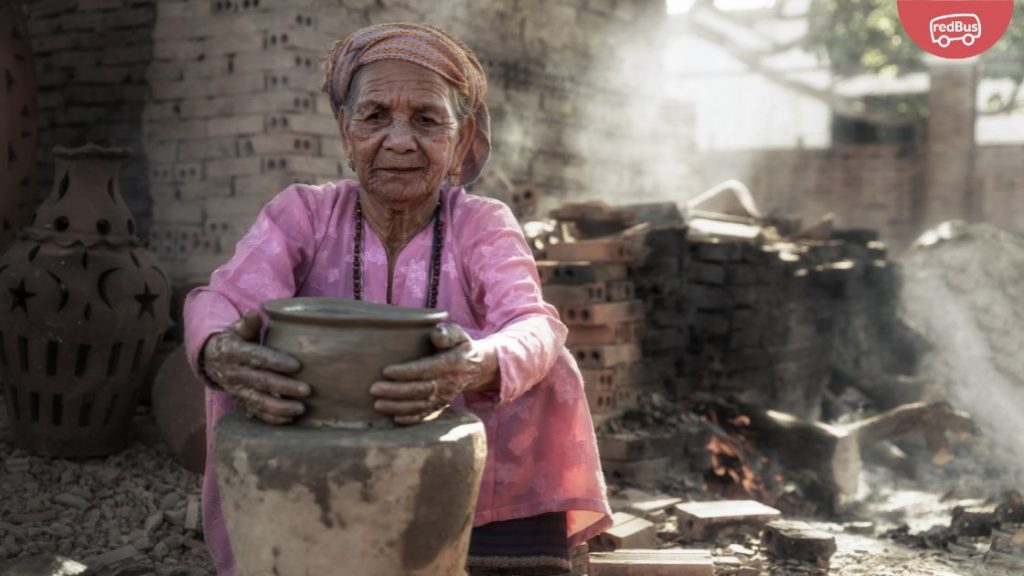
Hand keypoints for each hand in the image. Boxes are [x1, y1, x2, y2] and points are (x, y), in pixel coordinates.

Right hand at [201, 310, 309, 424]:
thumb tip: (255, 312)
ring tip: (301, 409)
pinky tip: (290, 419)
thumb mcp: (237, 330)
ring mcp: (236, 391)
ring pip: (258, 401)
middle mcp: (234, 374)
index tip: (297, 366)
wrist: (212, 360)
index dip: (276, 362)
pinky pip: (256, 413)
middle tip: (307, 390)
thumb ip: (248, 324)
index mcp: (234, 353)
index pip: (257, 358)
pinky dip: (272, 418)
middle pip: (261, 382)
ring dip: (280, 407)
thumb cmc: (234, 341)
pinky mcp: (240, 402)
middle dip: (284, 387)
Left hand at [370, 323, 498, 424]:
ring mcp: (444, 397)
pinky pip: (425, 415)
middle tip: (373, 389)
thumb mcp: (458, 334)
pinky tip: (394, 418)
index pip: (426, 369)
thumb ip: (447, 333)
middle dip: (395, 391)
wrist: (476, 368)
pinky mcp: (440, 406)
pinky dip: (410, 419)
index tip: (386, 371)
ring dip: (397, 407)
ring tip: (377, 404)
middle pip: (419, 390)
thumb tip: (435, 334)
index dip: (406, 372)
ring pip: (419, 405)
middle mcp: (447, 383)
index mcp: (450, 364)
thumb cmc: (460, 347)